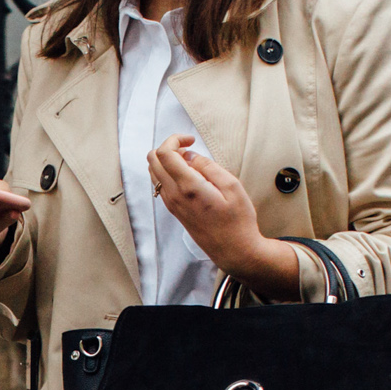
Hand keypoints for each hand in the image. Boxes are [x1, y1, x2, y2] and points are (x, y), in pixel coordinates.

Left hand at [146, 136, 310, 298]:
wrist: (234, 250)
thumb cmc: (238, 220)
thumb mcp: (232, 186)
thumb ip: (208, 166)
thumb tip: (190, 156)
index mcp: (188, 187)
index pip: (164, 153)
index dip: (175, 139)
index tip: (191, 140)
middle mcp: (174, 196)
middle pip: (152, 160)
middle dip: (168, 147)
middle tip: (189, 149)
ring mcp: (171, 204)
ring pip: (154, 172)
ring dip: (167, 160)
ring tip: (191, 162)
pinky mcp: (174, 210)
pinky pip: (161, 184)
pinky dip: (169, 173)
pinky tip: (189, 175)